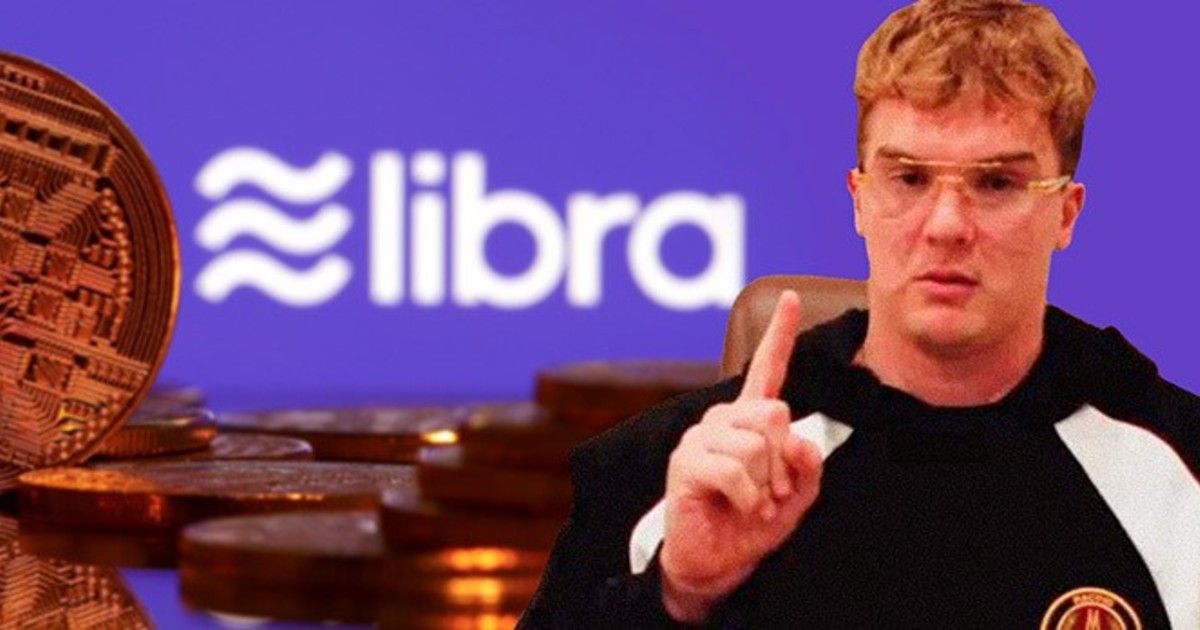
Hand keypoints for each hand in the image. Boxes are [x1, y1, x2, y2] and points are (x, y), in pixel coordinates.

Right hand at [660, 290, 823, 622]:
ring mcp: (700, 438)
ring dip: (765, 485)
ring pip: (756, 444)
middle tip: (771, 492)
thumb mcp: (797, 497)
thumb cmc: (752, 526)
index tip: (789, 298)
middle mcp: (723, 420)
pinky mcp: (685, 463)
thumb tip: (797, 439)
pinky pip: (735, 470)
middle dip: (783, 461)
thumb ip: (808, 466)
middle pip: (774, 413)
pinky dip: (748, 498)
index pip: (767, 369)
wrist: (717, 565)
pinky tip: (738, 508)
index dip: (780, 334)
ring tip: (752, 503)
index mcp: (749, 420)